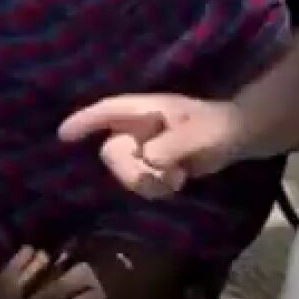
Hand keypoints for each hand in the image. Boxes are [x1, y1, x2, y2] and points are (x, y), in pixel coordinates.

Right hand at [58, 94, 246, 197]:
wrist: (235, 138)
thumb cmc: (217, 127)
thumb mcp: (199, 134)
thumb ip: (173, 145)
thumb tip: (148, 158)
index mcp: (146, 110)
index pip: (109, 111)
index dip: (84, 121)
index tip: (63, 135)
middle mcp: (138, 128)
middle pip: (112, 152)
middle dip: (131, 171)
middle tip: (160, 177)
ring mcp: (144, 147)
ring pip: (126, 172)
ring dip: (149, 182)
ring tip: (177, 177)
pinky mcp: (152, 166)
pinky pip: (141, 183)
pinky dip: (157, 188)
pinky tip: (177, 181)